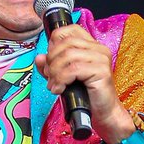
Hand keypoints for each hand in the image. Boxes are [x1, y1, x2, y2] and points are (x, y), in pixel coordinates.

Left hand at [35, 25, 134, 143]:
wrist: (103, 113)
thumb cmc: (86, 95)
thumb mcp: (63, 77)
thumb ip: (51, 66)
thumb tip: (39, 58)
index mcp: (91, 46)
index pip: (70, 30)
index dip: (55, 42)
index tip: (51, 60)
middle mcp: (98, 48)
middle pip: (65, 43)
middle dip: (51, 60)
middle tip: (49, 76)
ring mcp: (101, 58)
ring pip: (68, 55)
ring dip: (55, 72)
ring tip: (54, 85)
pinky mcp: (101, 71)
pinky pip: (73, 69)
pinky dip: (61, 79)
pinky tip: (60, 89)